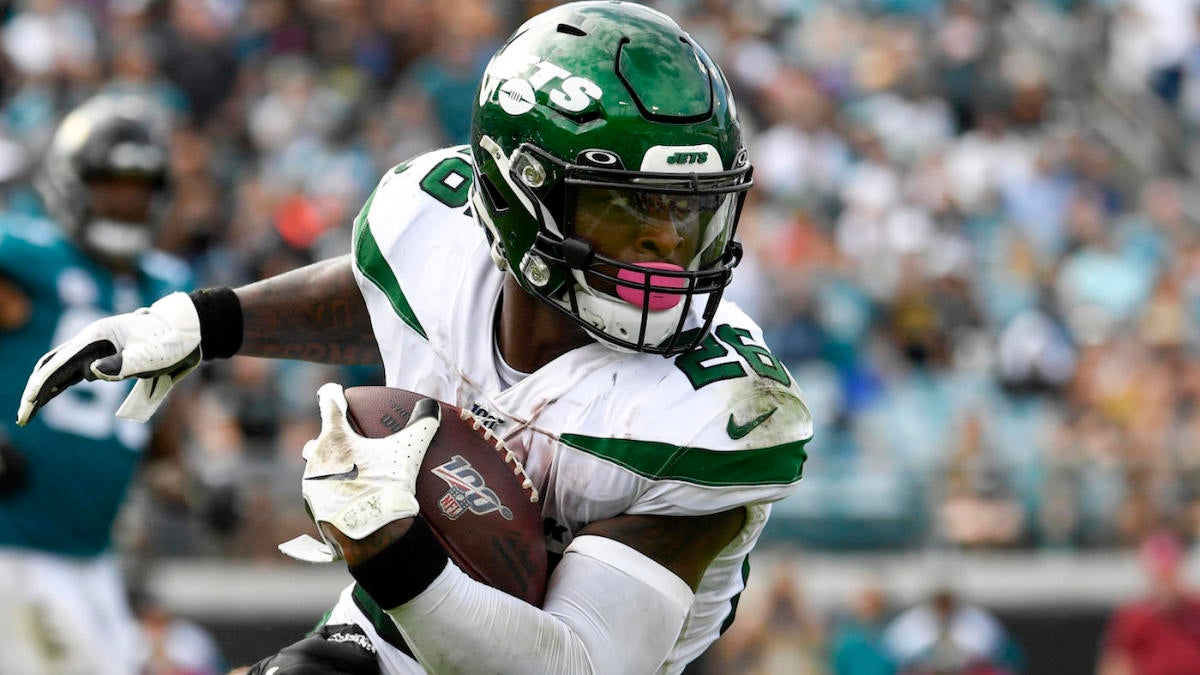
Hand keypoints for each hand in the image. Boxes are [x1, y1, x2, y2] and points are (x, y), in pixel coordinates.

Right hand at [17, 292, 200, 424]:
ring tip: (30, 412)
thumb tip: (91, 373)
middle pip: (53, 364)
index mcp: (98, 336)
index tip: (29, 407)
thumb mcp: (151, 355)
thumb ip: (122, 364)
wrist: (189, 331)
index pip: (59, 363)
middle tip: (23, 417)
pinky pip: (74, 370)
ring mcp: (97, 347)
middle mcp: (91, 340)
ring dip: (45, 388)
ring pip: (60, 367)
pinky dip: (60, 384)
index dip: (41, 386)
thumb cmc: (171, 341)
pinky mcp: (105, 356)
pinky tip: (51, 397)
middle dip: (36, 390)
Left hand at [279, 383, 439, 563]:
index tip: (333, 392)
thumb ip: (421, 425)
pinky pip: (322, 496)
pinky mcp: (314, 509)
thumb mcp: (408, 451)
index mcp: (334, 438)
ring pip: (317, 471)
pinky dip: (334, 495)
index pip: (328, 404)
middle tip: (348, 447)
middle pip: (317, 441)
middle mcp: (316, 458)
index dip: (331, 394)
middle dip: (328, 441)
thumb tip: (431, 407)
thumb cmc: (385, 485)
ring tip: (353, 478)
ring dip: (331, 471)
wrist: (369, 531)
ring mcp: (312, 486)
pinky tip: (350, 500)